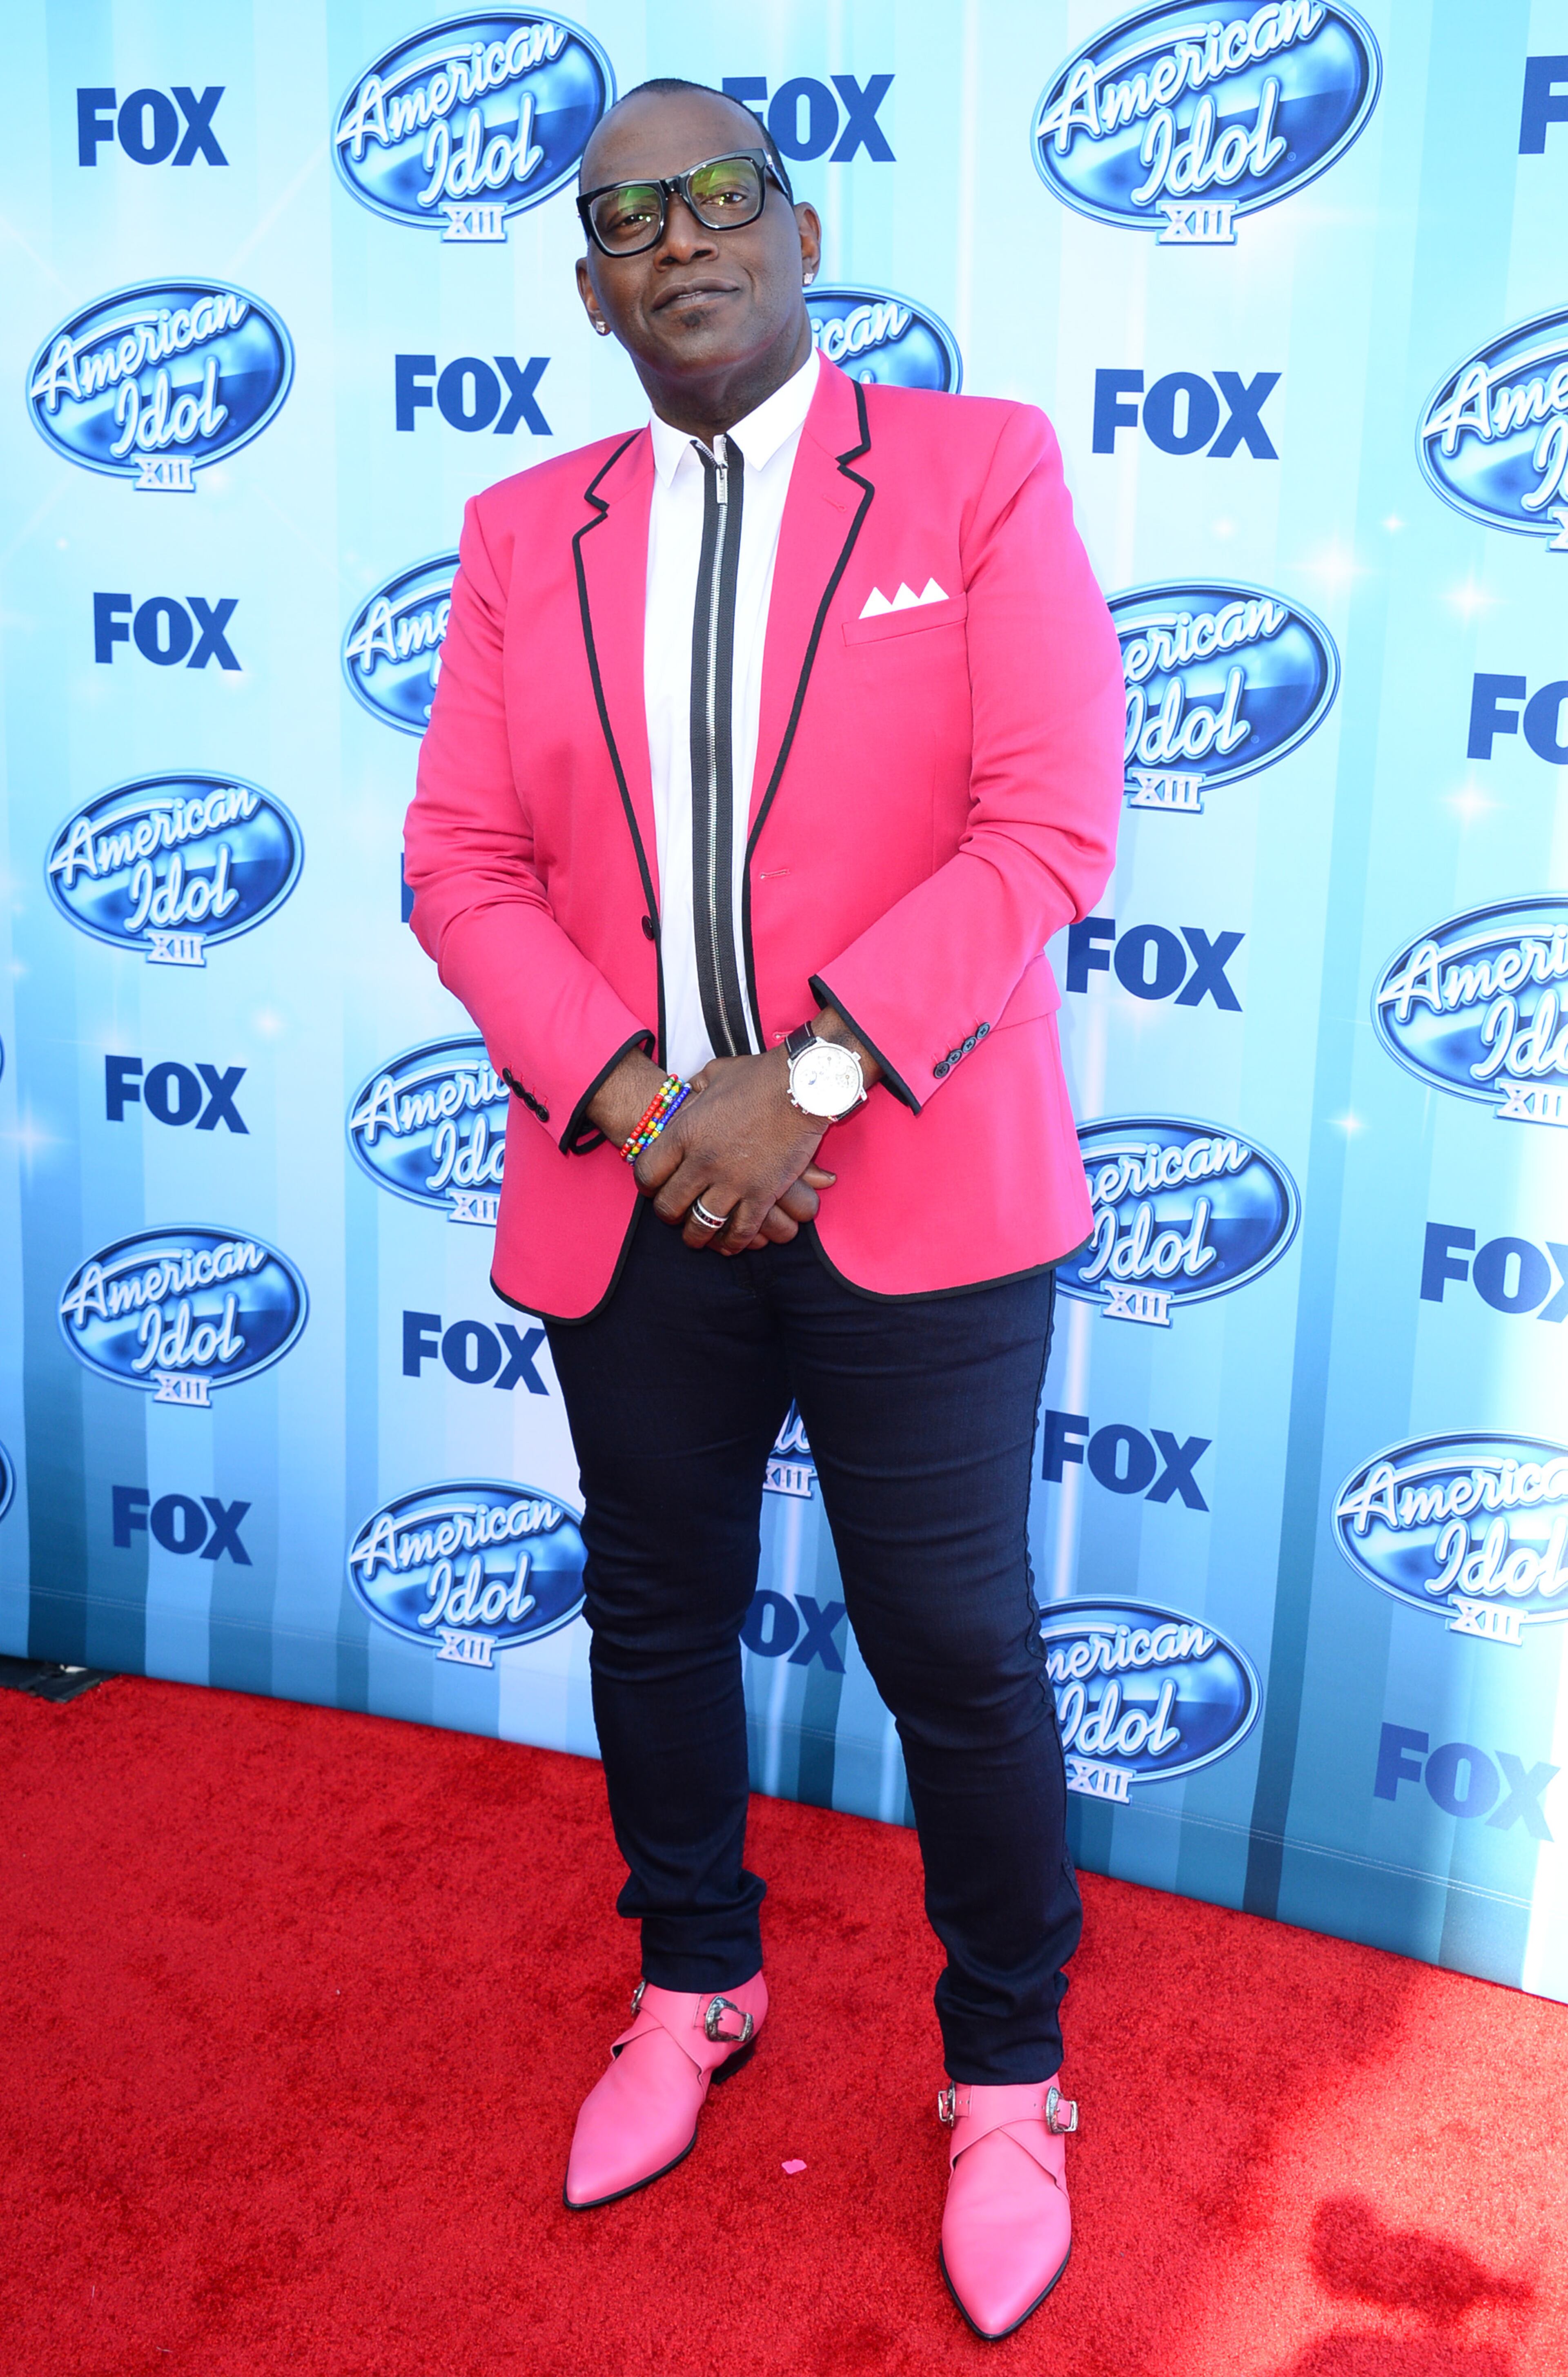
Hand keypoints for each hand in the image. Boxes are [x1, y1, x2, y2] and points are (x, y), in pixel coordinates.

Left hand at [635, 1049, 827, 1252]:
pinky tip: (729, 1244)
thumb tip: (685, 1096)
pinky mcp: (762, 1195)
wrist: (803, 1086)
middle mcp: (703, 1161)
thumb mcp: (714, 1075)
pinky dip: (733, 1242)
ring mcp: (733, 1182)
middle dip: (669, 1214)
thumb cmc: (759, 1076)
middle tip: (675, 1214)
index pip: (647, 1172)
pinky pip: (740, 1231)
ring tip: (697, 1238)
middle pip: (670, 1205)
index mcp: (685, 1132)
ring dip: (696, 1236)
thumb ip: (694, 1092)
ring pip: (702, 1225)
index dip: (646, 1184)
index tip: (653, 1186)